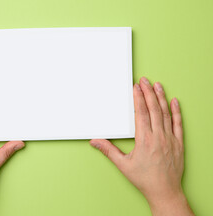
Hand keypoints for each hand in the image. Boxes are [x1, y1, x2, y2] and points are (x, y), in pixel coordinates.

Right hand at [90, 77, 193, 215]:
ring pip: (165, 113)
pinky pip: (178, 124)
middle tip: (144, 80)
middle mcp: (158, 137)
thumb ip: (108, 150)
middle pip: (153, 109)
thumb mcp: (123, 165)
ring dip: (161, 98)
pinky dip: (176, 112)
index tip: (136, 88)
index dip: (138, 98)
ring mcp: (170, 139)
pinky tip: (175, 101)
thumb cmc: (145, 179)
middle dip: (148, 92)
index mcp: (144, 140)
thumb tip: (95, 142)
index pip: (141, 113)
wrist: (165, 192)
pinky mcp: (178, 143)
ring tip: (157, 85)